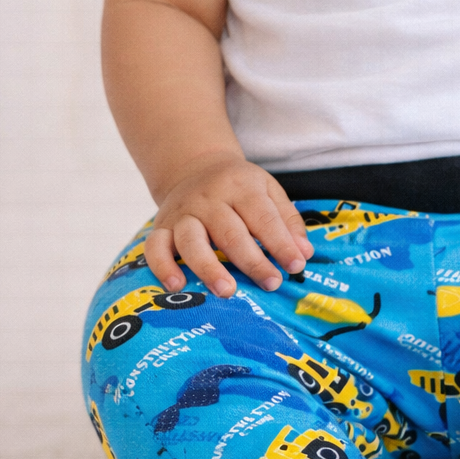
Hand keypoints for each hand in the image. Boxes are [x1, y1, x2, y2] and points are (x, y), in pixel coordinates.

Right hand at [144, 154, 312, 297]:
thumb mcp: (268, 191)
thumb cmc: (239, 188)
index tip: (296, 266)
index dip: (281, 243)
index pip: (263, 217)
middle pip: (230, 232)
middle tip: (271, 283)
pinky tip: (176, 286)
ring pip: (192, 240)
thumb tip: (304, 254)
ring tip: (227, 291)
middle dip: (252, 261)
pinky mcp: (161, 226)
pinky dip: (163, 267)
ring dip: (209, 267)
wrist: (195, 167)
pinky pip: (155, 246)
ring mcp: (183, 213)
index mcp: (241, 187)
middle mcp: (209, 199)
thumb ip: (287, 221)